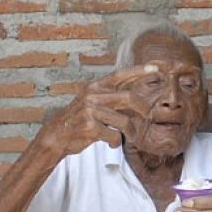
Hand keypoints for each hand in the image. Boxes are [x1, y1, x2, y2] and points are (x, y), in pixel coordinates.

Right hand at [39, 66, 154, 155]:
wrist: (56, 135)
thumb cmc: (79, 119)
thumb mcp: (92, 101)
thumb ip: (111, 96)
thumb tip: (135, 95)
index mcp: (95, 87)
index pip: (120, 75)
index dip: (138, 71)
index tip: (156, 68)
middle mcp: (92, 96)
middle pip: (128, 98)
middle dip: (143, 107)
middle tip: (149, 115)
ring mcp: (90, 111)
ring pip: (123, 121)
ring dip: (130, 132)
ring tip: (130, 137)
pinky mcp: (89, 127)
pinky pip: (114, 135)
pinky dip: (116, 142)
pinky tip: (112, 142)